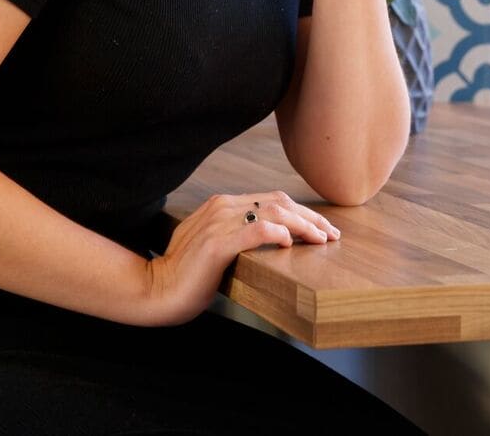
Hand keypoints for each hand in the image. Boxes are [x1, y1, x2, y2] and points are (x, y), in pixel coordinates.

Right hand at [138, 191, 339, 325]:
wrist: (157, 290)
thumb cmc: (187, 275)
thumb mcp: (215, 246)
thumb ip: (237, 235)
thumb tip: (271, 238)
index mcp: (222, 205)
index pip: (272, 200)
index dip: (301, 212)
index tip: (322, 228)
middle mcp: (222, 207)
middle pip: (278, 202)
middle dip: (311, 217)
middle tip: (332, 234)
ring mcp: (219, 223)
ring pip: (273, 213)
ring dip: (303, 225)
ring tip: (322, 239)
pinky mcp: (217, 244)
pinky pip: (256, 230)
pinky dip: (278, 233)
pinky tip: (290, 243)